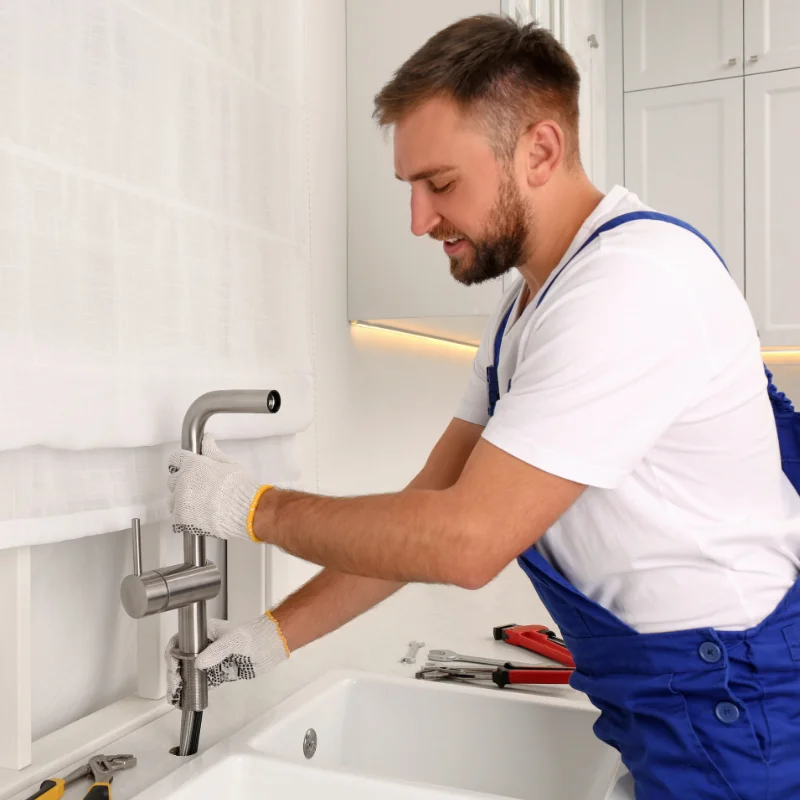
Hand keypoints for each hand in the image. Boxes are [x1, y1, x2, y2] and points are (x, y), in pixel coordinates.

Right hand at [165, 613, 289, 706]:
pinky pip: (202, 682)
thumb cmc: (255, 635)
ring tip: (175, 696)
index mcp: (205, 632)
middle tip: (174, 686)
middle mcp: (206, 645)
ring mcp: (212, 660)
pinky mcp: (219, 672)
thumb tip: (198, 662)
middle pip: (182, 659)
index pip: (181, 642)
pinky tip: (185, 698)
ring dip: (181, 684)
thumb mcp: (234, 641)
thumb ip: (216, 651)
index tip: (174, 668)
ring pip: (189, 672)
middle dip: (174, 673)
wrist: (271, 646)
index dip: (173, 655)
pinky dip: (193, 690)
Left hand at [167, 433, 271, 541]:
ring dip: (181, 500)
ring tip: (198, 504)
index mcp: (193, 464)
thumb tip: (207, 440)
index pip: (176, 458)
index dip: (182, 462)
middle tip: (198, 488)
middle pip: (172, 479)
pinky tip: (197, 515)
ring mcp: (180, 499)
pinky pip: (175, 515)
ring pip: (172, 499)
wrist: (244, 510)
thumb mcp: (228, 464)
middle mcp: (183, 480)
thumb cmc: (239, 488)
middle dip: (182, 482)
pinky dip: (183, 516)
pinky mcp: (181, 517)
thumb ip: (212, 451)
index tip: (185, 467)